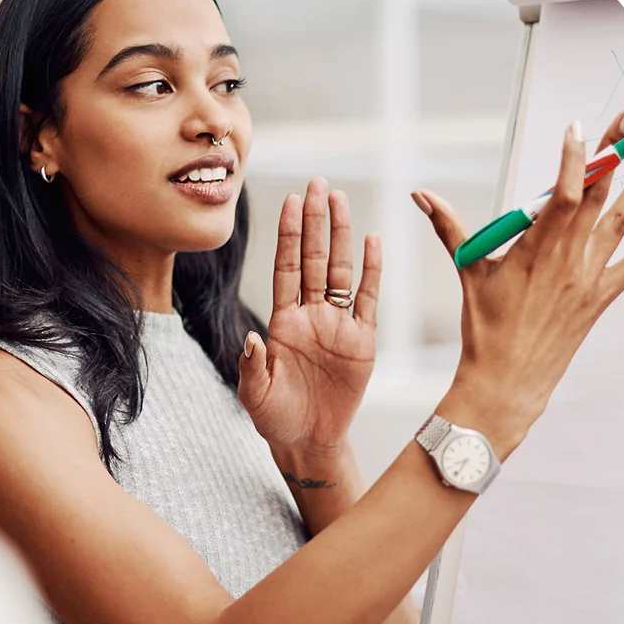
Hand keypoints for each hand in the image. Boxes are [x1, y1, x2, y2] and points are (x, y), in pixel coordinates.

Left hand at [238, 176, 381, 452]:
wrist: (309, 440)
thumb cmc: (276, 417)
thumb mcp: (255, 394)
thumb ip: (252, 366)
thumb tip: (252, 339)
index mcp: (282, 322)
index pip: (286, 268)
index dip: (289, 235)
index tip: (289, 201)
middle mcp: (310, 315)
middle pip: (315, 259)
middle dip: (315, 221)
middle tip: (317, 183)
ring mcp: (337, 325)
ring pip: (342, 271)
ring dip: (341, 235)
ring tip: (340, 200)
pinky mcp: (362, 341)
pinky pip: (368, 300)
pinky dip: (372, 271)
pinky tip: (372, 241)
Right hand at [413, 107, 623, 457]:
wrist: (508, 380)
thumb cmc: (484, 328)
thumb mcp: (467, 271)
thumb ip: (449, 227)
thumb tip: (421, 195)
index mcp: (534, 250)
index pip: (562, 194)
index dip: (574, 159)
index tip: (580, 127)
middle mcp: (567, 259)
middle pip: (597, 195)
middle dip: (615, 153)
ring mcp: (588, 278)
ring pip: (622, 222)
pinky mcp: (599, 298)